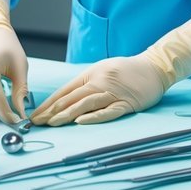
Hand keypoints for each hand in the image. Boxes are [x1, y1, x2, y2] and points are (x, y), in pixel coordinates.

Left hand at [32, 22, 190, 126]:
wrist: (154, 66)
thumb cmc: (127, 70)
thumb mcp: (103, 70)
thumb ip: (86, 83)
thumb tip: (66, 100)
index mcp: (91, 74)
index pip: (64, 91)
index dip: (49, 103)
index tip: (36, 114)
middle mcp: (99, 81)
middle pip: (71, 98)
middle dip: (52, 111)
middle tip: (36, 123)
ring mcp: (113, 92)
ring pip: (85, 104)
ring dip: (67, 114)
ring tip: (52, 123)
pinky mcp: (126, 103)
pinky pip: (108, 111)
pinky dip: (94, 117)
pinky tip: (80, 122)